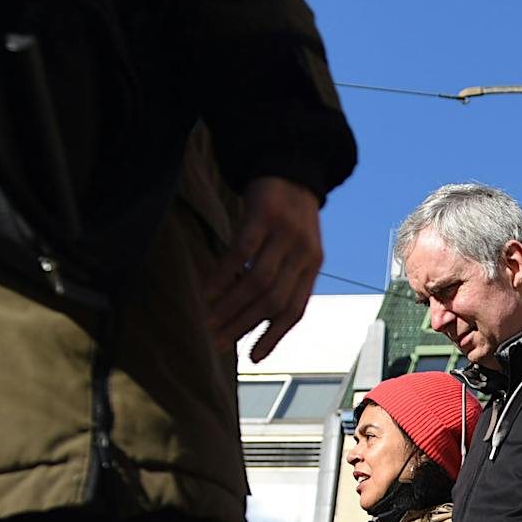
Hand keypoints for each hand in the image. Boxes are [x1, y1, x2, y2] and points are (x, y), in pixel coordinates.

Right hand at [208, 176, 323, 361]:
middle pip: (272, 301)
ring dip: (230, 306)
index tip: (253, 358)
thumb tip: (259, 314)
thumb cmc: (288, 213)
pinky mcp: (263, 215)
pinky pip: (241, 254)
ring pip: (256, 282)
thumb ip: (286, 276)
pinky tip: (208, 291)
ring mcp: (284, 234)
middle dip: (244, 326)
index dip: (273, 337)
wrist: (290, 163)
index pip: (294, 311)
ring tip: (209, 321)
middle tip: (218, 342)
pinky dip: (223, 276)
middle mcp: (303, 254)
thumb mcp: (297, 246)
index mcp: (312, 266)